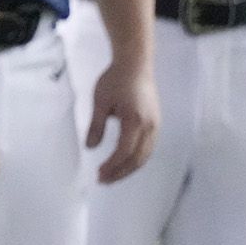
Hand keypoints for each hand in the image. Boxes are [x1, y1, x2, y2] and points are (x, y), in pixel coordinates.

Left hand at [85, 58, 160, 183]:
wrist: (135, 64)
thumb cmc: (115, 80)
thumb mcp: (100, 102)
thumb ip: (96, 126)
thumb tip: (90, 147)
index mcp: (135, 122)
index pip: (124, 152)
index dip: (112, 166)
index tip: (99, 174)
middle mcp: (150, 127)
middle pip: (138, 159)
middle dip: (121, 172)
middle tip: (104, 180)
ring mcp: (156, 125)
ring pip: (145, 155)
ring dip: (130, 168)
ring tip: (113, 175)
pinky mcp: (155, 123)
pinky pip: (148, 147)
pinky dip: (137, 158)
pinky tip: (125, 161)